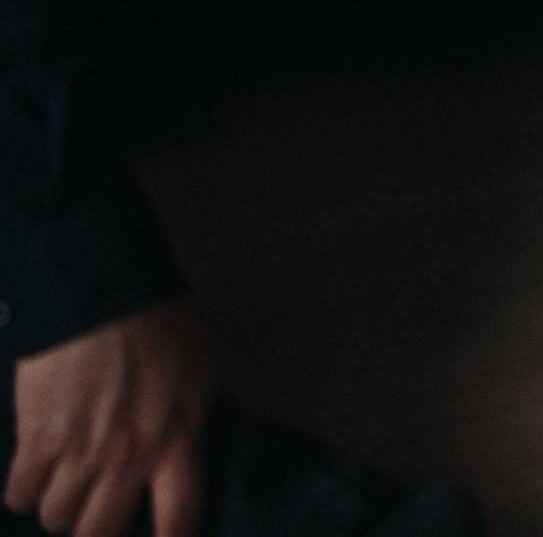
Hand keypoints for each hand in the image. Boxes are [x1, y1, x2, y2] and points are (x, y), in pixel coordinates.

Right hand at [7, 301, 213, 536]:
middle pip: (99, 532)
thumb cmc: (163, 328)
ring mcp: (79, 449)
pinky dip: (23, 492)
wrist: (102, 294)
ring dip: (61, 509)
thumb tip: (254, 429)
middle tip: (100, 514)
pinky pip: (19, 492)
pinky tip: (35, 476)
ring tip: (70, 490)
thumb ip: (235, 403)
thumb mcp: (215, 364)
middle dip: (98, 531)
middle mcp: (128, 455)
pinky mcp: (36, 437)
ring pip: (57, 517)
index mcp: (178, 440)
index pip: (179, 517)